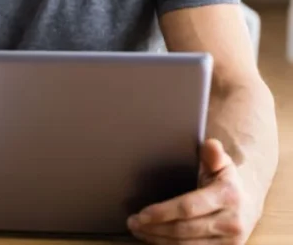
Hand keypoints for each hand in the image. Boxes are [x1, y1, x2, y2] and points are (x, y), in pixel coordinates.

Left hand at [128, 138, 258, 244]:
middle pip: (184, 230)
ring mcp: (230, 241)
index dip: (162, 212)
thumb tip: (210, 145)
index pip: (188, 207)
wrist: (248, 203)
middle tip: (132, 222)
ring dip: (157, 239)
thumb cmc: (226, 180)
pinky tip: (155, 239)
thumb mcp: (221, 163)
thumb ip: (213, 154)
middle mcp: (232, 222)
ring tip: (138, 230)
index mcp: (228, 196)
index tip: (141, 214)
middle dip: (154, 227)